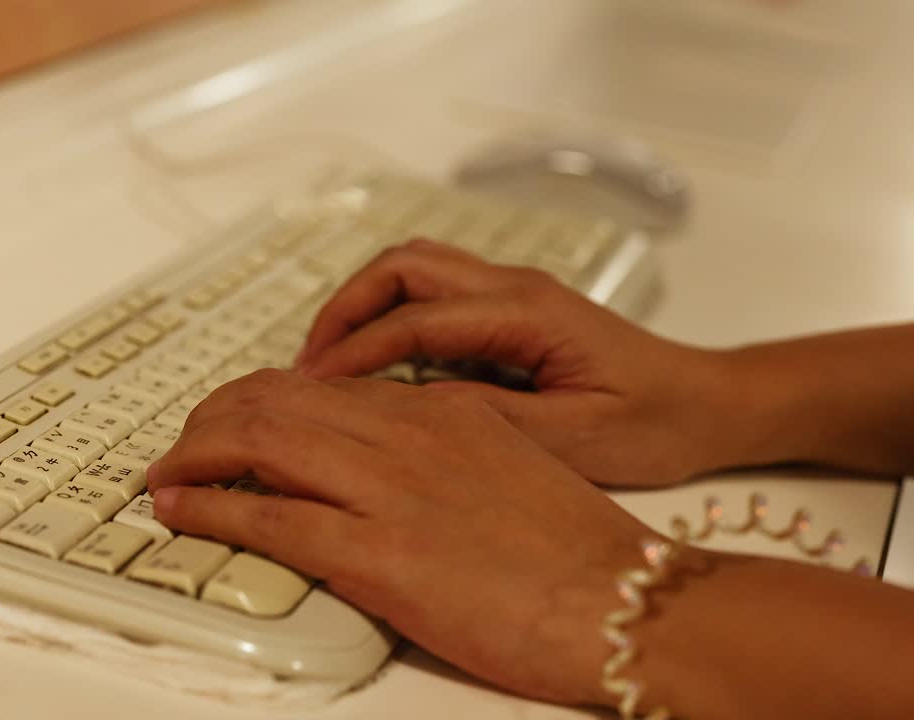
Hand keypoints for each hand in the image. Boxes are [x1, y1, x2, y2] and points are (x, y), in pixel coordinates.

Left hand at [147, 369, 652, 705]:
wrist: (624, 600)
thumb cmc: (580, 552)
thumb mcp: (506, 468)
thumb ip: (441, 452)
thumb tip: (383, 462)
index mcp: (438, 412)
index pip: (319, 385)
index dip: (256, 399)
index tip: (228, 421)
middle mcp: (406, 435)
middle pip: (274, 401)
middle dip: (211, 420)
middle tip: (181, 446)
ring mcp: (389, 490)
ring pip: (258, 442)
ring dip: (194, 455)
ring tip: (164, 474)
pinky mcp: (378, 554)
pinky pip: (267, 515)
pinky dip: (207, 506)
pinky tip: (178, 510)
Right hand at [294, 239, 735, 487]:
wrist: (709, 404)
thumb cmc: (656, 423)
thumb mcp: (572, 437)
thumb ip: (488, 417)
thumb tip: (407, 408)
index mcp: (527, 312)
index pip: (414, 320)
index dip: (355, 353)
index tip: (313, 390)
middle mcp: (514, 287)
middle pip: (401, 266)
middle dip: (344, 310)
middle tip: (310, 369)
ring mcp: (513, 292)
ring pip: (413, 270)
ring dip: (363, 307)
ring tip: (331, 365)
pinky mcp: (512, 310)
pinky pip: (433, 295)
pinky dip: (390, 317)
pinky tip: (378, 367)